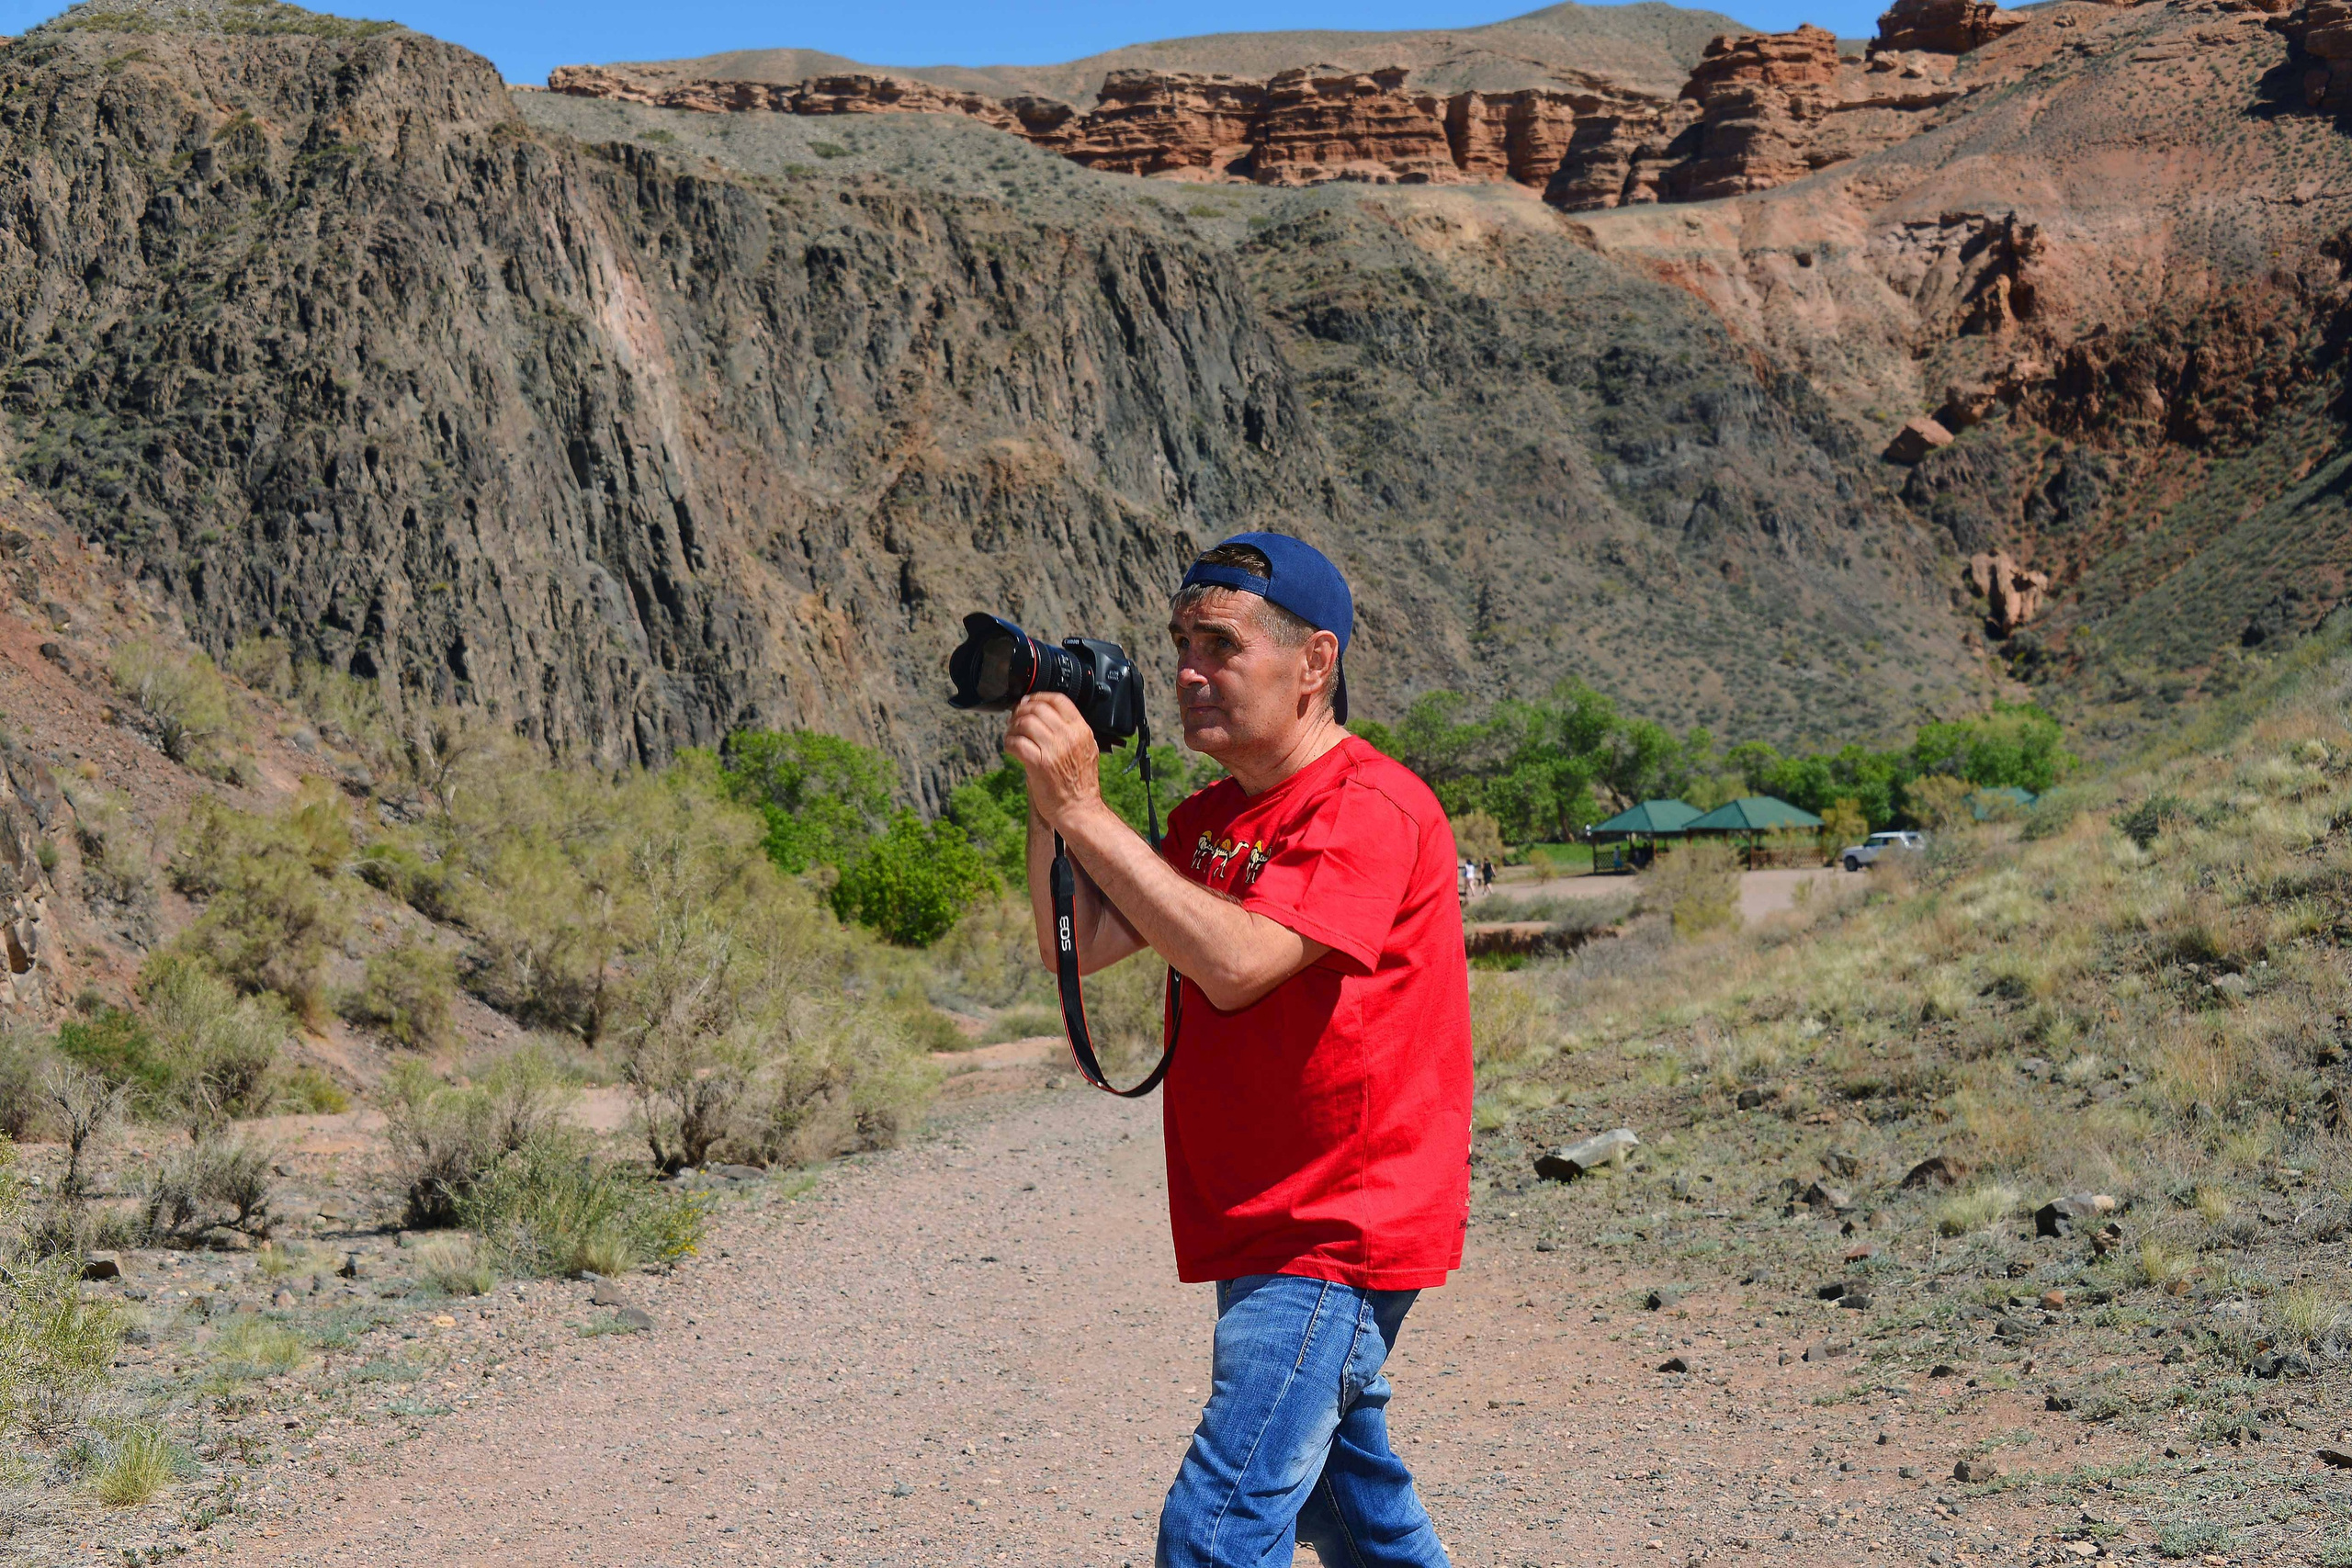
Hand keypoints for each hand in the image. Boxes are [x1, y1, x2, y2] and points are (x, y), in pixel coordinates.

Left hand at [1004, 694, 1102, 830]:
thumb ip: (1071, 731)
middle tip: (1015, 719)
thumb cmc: (1081, 784)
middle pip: (1037, 708)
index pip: (1058, 700)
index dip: (1039, 697)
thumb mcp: (1087, 749)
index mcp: (1081, 731)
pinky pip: (1017, 743)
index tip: (1029, 702)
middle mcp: (1068, 737)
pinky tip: (1010, 747)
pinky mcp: (1038, 764)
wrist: (1079, 809)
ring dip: (1013, 727)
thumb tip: (1047, 717)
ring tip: (1012, 734)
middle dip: (1021, 711)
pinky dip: (1009, 742)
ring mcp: (1053, 750)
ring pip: (1025, 723)